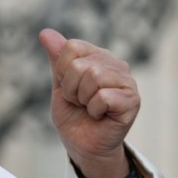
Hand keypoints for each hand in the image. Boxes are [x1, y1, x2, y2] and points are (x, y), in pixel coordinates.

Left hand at [39, 28, 139, 177]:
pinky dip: (94, 110)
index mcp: (98, 57)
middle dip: (71, 89)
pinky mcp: (132, 100)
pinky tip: (100, 116)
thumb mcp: (59, 85)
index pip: (72, 47)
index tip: (69, 89)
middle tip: (80, 102)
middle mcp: (116, 65)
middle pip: (80, 64)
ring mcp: (127, 82)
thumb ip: (57, 59)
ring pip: (93, 77)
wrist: (81, 145)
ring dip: (82, 99)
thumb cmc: (73, 116)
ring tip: (89, 108)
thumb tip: (45, 32)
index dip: (62, 72)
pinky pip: (102, 96)